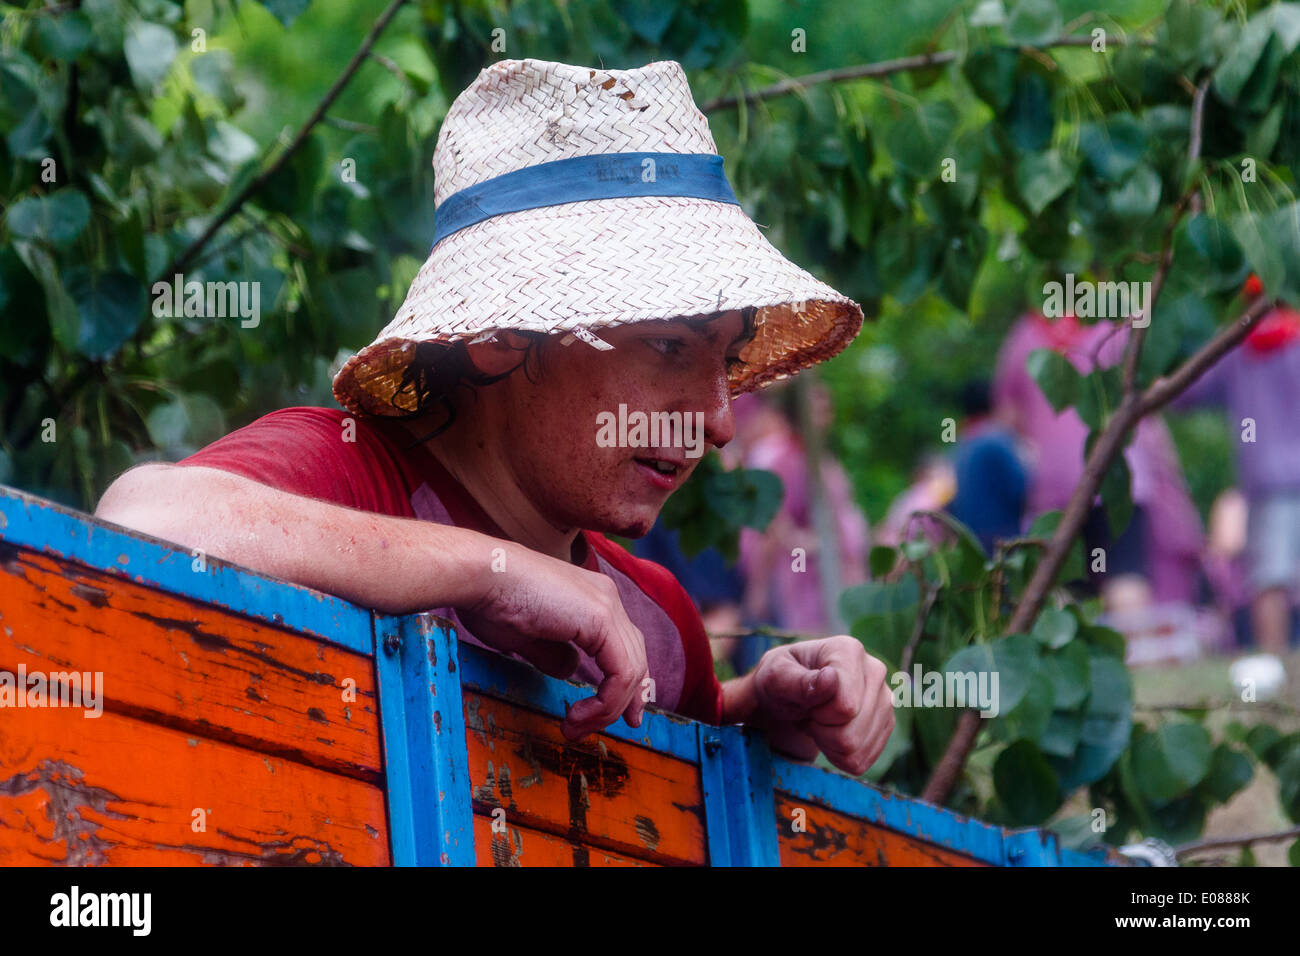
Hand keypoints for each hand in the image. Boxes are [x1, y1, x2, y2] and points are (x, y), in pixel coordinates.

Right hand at [457, 541, 649, 741]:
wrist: (480, 576)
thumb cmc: (491, 602)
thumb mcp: (527, 637)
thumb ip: (553, 653)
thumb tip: (569, 670)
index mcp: (592, 597)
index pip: (626, 646)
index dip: (627, 683)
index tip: (618, 715)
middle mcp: (607, 597)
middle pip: (635, 658)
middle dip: (627, 700)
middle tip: (612, 728)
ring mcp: (607, 606)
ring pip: (631, 670)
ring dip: (608, 709)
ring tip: (576, 727)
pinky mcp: (601, 619)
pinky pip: (621, 673)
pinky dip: (606, 702)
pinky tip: (579, 715)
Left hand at [748, 636, 893, 775]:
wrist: (787, 697)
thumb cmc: (780, 682)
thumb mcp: (776, 678)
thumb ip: (799, 682)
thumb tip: (830, 679)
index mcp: (849, 650)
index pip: (845, 707)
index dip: (819, 713)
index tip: (807, 699)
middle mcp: (875, 670)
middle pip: (852, 732)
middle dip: (822, 731)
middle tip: (810, 713)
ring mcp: (885, 698)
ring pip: (858, 749)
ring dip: (828, 744)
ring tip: (819, 721)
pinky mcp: (885, 723)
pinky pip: (862, 759)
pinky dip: (839, 755)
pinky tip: (830, 732)